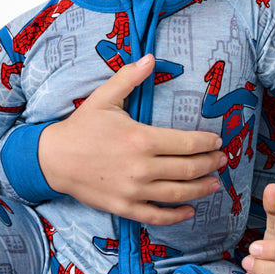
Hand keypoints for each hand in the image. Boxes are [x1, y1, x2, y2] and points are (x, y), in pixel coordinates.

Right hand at [37, 53, 227, 225]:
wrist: (53, 159)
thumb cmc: (81, 127)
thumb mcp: (104, 98)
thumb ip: (130, 78)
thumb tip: (151, 58)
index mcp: (141, 139)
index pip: (187, 143)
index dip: (207, 143)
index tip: (217, 141)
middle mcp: (141, 167)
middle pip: (189, 169)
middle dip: (211, 164)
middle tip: (222, 160)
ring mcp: (134, 190)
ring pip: (178, 193)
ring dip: (202, 189)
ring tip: (215, 184)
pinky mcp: (124, 207)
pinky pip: (157, 216)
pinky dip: (177, 216)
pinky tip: (189, 210)